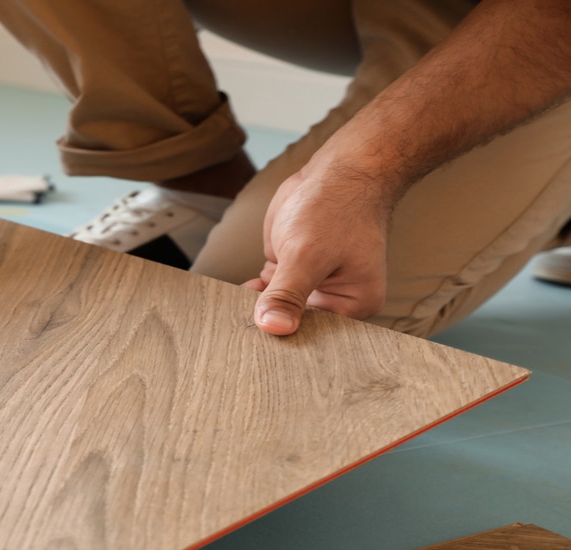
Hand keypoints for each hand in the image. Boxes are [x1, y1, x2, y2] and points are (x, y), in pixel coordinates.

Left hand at [243, 164, 389, 334]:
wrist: (336, 172)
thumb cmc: (336, 208)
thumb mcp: (308, 255)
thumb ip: (288, 293)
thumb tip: (272, 327)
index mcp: (354, 305)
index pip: (316, 337)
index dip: (286, 342)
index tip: (254, 347)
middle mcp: (333, 300)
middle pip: (295, 326)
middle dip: (267, 328)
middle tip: (233, 338)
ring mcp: (310, 287)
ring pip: (277, 309)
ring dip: (253, 312)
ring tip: (225, 321)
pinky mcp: (290, 272)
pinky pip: (266, 292)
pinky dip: (249, 294)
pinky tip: (226, 299)